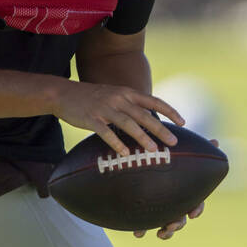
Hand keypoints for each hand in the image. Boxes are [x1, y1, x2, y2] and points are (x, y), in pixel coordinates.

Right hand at [53, 81, 182, 155]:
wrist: (63, 93)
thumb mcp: (115, 95)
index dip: (169, 111)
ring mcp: (105, 108)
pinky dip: (116, 143)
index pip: (154, 101)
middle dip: (160, 129)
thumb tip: (149, 120)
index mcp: (127, 92)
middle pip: (144, 115)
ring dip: (142, 137)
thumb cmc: (92, 97)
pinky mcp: (91, 118)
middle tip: (174, 142)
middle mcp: (119, 98)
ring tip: (154, 150)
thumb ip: (130, 105)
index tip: (182, 122)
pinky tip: (125, 153)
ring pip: (128, 124)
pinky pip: (106, 132)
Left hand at [132, 138, 215, 240]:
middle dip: (178, 224)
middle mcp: (175, 203)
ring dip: (166, 232)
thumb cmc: (168, 154)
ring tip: (160, 233)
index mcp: (185, 192)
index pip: (196, 203)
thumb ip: (197, 148)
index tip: (192, 214)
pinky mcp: (145, 210)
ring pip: (167, 226)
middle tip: (171, 225)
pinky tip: (138, 234)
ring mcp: (161, 208)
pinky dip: (142, 230)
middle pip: (181, 218)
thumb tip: (216, 141)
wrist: (144, 159)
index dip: (196, 209)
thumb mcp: (180, 150)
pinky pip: (145, 225)